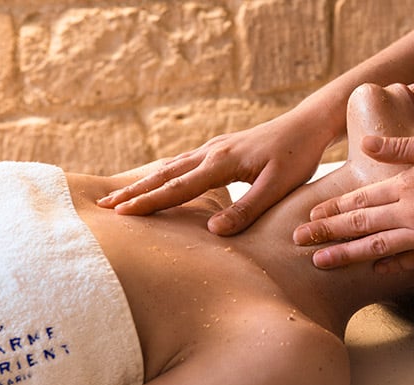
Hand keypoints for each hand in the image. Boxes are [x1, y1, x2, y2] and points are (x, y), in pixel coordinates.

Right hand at [98, 116, 333, 235]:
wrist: (308, 124)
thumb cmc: (297, 156)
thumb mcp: (278, 186)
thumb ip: (247, 209)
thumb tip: (213, 231)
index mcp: (221, 162)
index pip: (177, 188)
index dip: (149, 202)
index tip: (121, 214)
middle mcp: (211, 152)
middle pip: (165, 175)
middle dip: (135, 192)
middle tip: (104, 207)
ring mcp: (215, 148)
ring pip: (171, 167)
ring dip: (146, 182)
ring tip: (122, 196)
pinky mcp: (222, 149)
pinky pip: (184, 162)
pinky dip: (164, 173)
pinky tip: (160, 180)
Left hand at [293, 131, 413, 271]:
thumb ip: (401, 148)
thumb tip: (368, 144)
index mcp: (408, 184)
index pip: (360, 200)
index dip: (332, 210)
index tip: (309, 218)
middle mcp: (412, 212)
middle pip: (360, 225)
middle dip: (326, 234)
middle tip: (297, 243)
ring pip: (378, 248)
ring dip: (347, 255)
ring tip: (321, 263)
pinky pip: (413, 261)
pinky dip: (391, 265)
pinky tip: (375, 269)